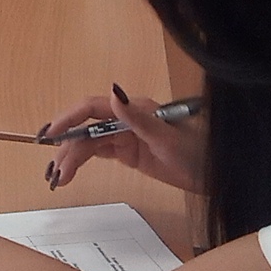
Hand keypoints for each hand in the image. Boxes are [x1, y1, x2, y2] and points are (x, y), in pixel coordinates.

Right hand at [41, 87, 206, 195]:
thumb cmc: (198, 151)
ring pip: (90, 144)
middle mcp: (126, 119)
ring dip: (72, 158)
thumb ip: (137, 117)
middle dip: (67, 147)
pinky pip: (100, 153)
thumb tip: (112, 92)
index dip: (69, 119)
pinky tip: (71, 171)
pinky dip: (83, 162)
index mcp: (133, 109)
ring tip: (59, 178)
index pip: (92, 109)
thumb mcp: (166, 136)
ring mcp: (127, 136)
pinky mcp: (130, 152)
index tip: (51, 134)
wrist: (219, 172)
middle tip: (55, 171)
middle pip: (87, 130)